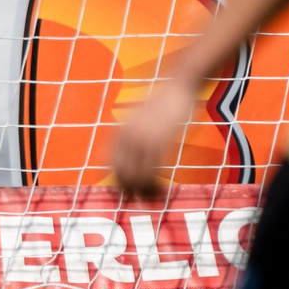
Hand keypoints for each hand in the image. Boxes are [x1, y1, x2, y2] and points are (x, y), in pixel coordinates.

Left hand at [109, 76, 197, 199]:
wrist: (177, 87)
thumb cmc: (162, 105)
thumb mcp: (140, 120)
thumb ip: (132, 136)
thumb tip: (131, 158)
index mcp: (119, 131)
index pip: (111, 164)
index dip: (117, 181)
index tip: (124, 193)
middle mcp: (127, 135)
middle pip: (121, 172)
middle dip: (129, 190)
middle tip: (138, 201)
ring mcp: (142, 138)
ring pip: (137, 173)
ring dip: (143, 190)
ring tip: (151, 199)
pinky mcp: (159, 140)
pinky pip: (153, 168)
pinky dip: (154, 183)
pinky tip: (159, 189)